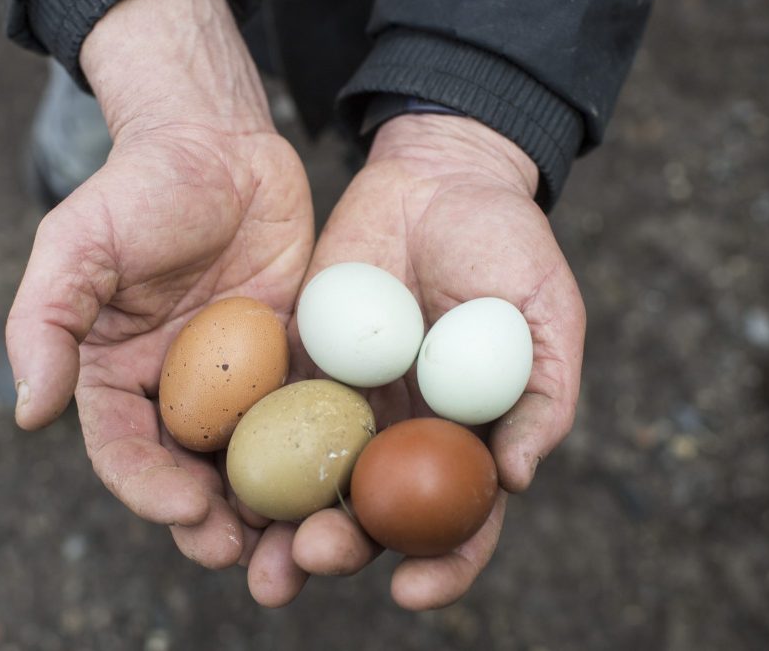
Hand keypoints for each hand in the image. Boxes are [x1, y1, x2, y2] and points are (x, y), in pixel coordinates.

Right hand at [5, 0, 312, 584]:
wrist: (216, 141)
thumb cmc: (136, 188)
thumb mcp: (73, 247)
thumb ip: (45, 326)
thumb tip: (28, 413)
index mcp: (116, 377)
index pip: (126, 451)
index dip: (149, 488)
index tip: (184, 508)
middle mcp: (178, 389)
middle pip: (192, 472)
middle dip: (211, 521)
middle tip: (240, 554)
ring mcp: (240, 379)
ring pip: (253, 460)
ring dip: (270, 508)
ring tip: (295, 543)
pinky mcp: (293, 357)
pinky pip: (307, 413)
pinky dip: (319, 453)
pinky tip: (342, 480)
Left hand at [285, 114, 585, 608]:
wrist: (441, 177)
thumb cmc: (510, 246)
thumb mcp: (547, 313)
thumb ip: (543, 395)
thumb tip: (515, 479)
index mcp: (465, 437)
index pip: (458, 524)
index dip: (442, 566)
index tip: (412, 591)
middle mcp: (402, 433)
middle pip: (370, 514)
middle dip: (339, 549)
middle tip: (309, 557)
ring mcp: (347, 401)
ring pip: (310, 480)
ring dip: (279, 524)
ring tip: (253, 554)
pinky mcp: (300, 362)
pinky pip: (271, 412)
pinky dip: (247, 450)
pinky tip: (221, 474)